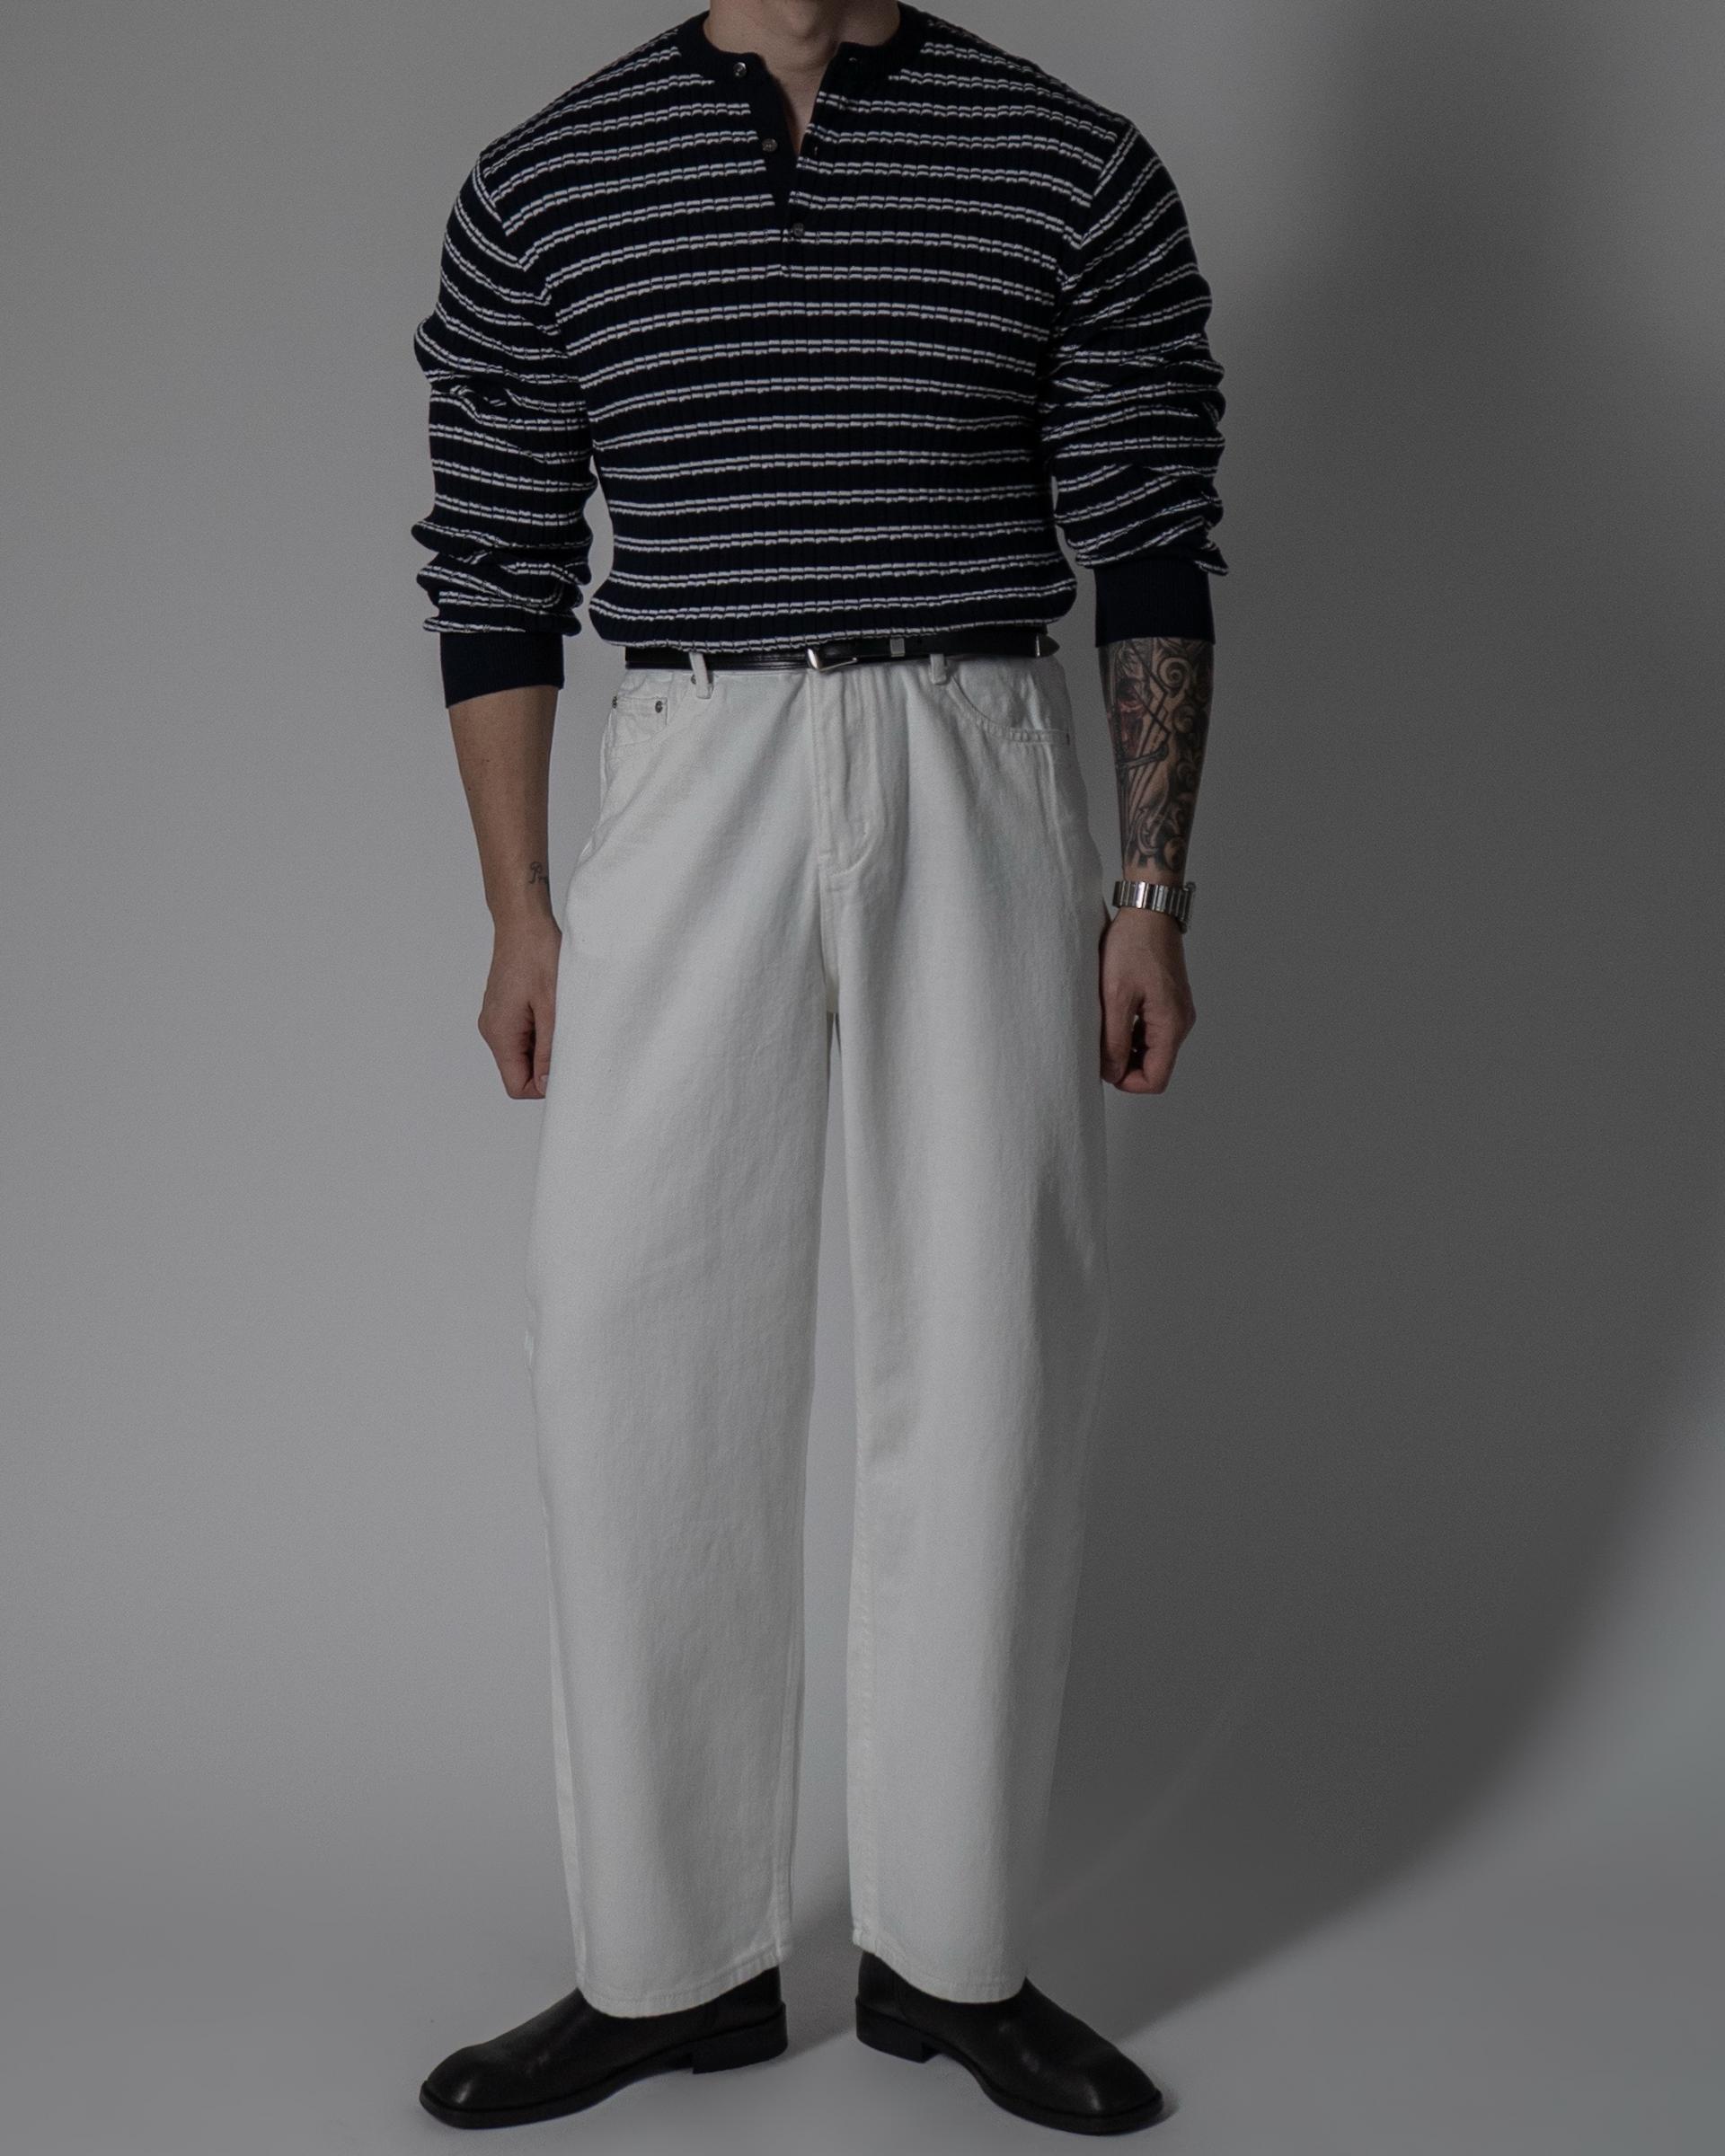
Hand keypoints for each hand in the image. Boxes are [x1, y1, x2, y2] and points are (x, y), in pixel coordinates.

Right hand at [479, 913, 561, 1097]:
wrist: (523, 922)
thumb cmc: (537, 955)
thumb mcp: (551, 1006)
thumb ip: (548, 1049)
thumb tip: (547, 1084)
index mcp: (500, 1033)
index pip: (516, 1086)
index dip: (543, 1086)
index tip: (566, 1065)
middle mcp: (492, 1030)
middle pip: (519, 1071)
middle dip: (546, 1064)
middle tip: (568, 1038)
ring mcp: (496, 1019)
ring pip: (522, 1053)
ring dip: (545, 1045)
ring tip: (560, 1018)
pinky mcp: (504, 1009)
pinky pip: (522, 1034)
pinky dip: (540, 1030)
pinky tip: (552, 1008)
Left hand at [1099, 905, 1194, 1092]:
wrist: (1149, 911)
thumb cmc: (1133, 946)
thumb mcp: (1115, 997)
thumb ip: (1113, 1040)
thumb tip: (1111, 1074)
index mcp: (1172, 1025)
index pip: (1156, 1079)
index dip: (1128, 1082)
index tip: (1103, 1066)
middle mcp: (1181, 1022)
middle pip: (1155, 1066)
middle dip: (1125, 1064)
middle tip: (1098, 1043)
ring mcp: (1177, 1011)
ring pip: (1152, 1049)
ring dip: (1127, 1047)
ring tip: (1104, 1024)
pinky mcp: (1170, 1000)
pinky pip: (1152, 1030)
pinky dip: (1132, 1031)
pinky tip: (1114, 1013)